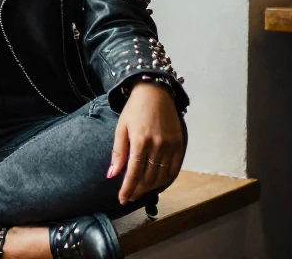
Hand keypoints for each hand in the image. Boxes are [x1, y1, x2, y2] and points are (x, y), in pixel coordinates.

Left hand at [106, 82, 183, 204]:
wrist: (155, 92)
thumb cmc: (134, 109)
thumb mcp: (121, 128)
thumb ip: (118, 153)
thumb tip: (112, 175)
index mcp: (140, 141)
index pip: (134, 174)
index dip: (128, 189)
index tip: (122, 200)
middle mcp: (157, 145)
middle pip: (148, 178)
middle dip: (138, 190)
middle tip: (129, 196)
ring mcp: (170, 145)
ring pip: (162, 176)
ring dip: (151, 187)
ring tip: (141, 190)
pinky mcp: (180, 143)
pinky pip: (174, 168)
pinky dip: (166, 179)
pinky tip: (157, 182)